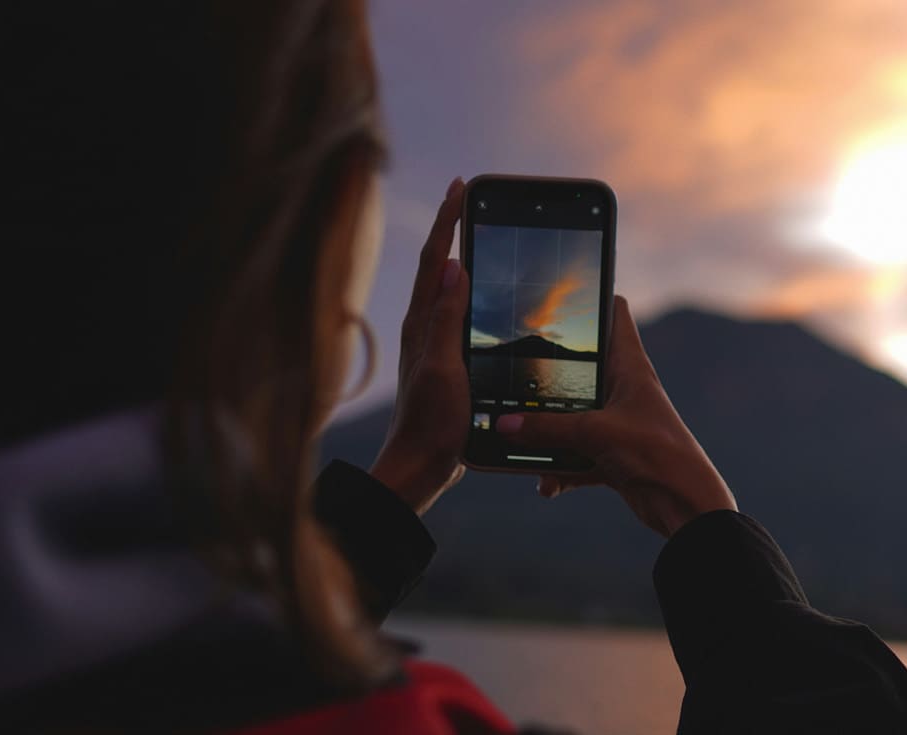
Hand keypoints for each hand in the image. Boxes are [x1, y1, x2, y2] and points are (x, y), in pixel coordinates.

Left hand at [370, 177, 470, 514]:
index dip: (449, 220)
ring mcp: (434, 344)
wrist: (421, 464)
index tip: (462, 187)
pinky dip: (471, 292)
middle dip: (454, 229)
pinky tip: (485, 298)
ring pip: (448, 289)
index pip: (437, 259)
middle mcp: (424, 328)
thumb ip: (446, 318)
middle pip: (440, 266)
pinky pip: (458, 314)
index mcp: (422, 323)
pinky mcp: (446, 362)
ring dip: (462, 257)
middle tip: (470, 200)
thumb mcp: (443, 366)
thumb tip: (454, 266)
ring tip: (479, 235)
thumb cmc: (432, 421)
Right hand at [494, 295, 737, 537]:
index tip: (556, 291)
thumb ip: (547, 429)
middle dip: (547, 371)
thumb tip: (502, 424)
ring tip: (516, 438)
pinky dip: (559, 470)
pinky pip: (575, 456)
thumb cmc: (656, 454)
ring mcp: (617, 422)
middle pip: (580, 366)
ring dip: (547, 430)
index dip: (592, 296)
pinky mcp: (613, 455)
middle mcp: (623, 389)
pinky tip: (545, 486)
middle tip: (510, 367)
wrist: (687, 508)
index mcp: (630, 367)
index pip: (615, 313)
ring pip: (572, 415)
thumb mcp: (596, 434)